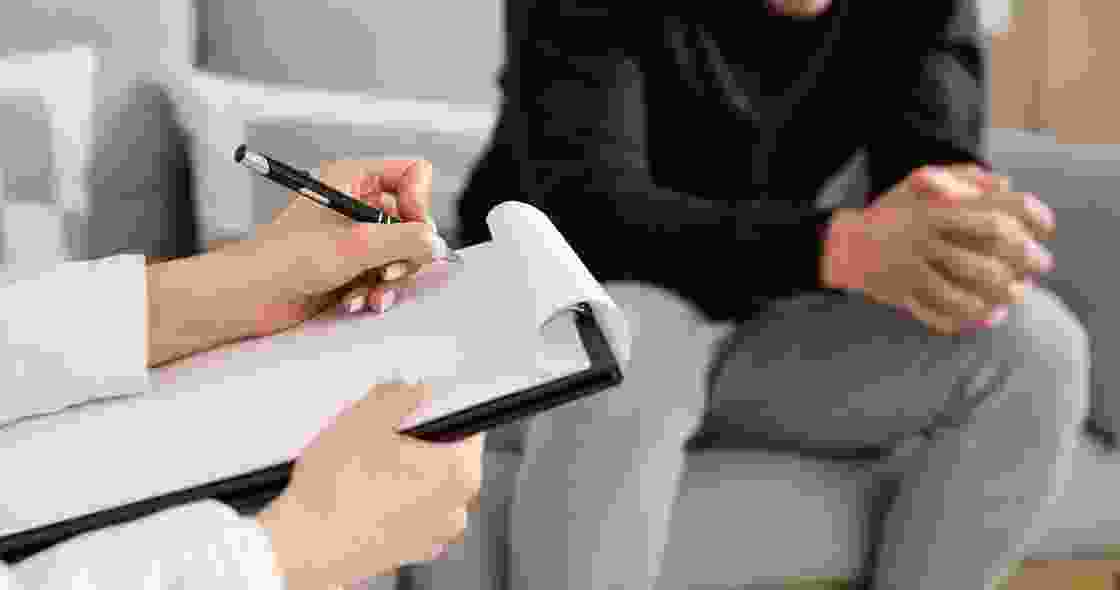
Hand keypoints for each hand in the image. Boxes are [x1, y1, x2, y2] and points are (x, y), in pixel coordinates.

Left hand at [237, 159, 448, 337]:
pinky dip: (375, 290)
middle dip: (405, 251)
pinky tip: (356, 301)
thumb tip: (437, 242)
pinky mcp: (353, 263)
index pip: (412, 174)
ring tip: (370, 292)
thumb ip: (403, 241)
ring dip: (389, 278)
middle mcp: (357, 202)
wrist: (248, 297)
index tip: (414, 232)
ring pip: (402, 251)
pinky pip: (386, 273)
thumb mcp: (352, 247)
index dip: (419, 203)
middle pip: (412, 219)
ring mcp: (356, 234)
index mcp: (353, 178)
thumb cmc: (281, 260)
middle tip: (390, 270)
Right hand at [256, 382, 484, 587]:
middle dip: (419, 440)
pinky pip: (408, 512)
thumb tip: (417, 389)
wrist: (302, 547)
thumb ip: (399, 394)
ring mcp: (433, 535)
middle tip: (380, 431)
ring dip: (403, 470)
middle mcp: (455, 508)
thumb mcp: (364, 419)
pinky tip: (360, 490)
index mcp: (459, 472)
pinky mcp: (408, 550)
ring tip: (364, 463)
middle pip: (448, 456)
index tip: (419, 402)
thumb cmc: (334, 490)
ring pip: (426, 485)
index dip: (441, 408)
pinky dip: (391, 498)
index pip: (471, 424)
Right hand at [823, 168, 1053, 334]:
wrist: (843, 244)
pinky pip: (937, 312)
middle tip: (1038, 272)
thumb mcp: (918, 184)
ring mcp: (907, 271)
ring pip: (961, 295)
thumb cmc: (890, 213)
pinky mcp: (898, 294)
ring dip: (994, 300)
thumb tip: (1005, 183)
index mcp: (930, 213)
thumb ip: (961, 178)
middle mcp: (920, 242)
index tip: (1043, 234)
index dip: (1023, 230)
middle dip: (1018, 272)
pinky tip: (987, 317)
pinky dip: (966, 319)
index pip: (990, 222)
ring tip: (1016, 297)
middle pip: (982, 265)